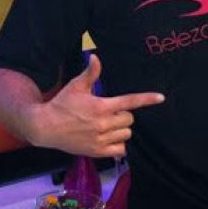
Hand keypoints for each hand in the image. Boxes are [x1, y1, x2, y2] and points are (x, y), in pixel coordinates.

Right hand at [30, 54, 163, 156]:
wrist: (46, 126)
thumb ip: (90, 73)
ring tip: (107, 124)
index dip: (147, 99)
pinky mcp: (98, 152)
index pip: (129, 101)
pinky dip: (118, 143)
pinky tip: (108, 137)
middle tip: (109, 111)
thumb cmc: (62, 103)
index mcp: (100, 106)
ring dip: (121, 128)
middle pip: (129, 119)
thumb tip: (96, 57)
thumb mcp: (75, 86)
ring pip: (126, 134)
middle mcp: (103, 123)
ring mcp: (101, 139)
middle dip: (123, 114)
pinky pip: (120, 149)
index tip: (161, 97)